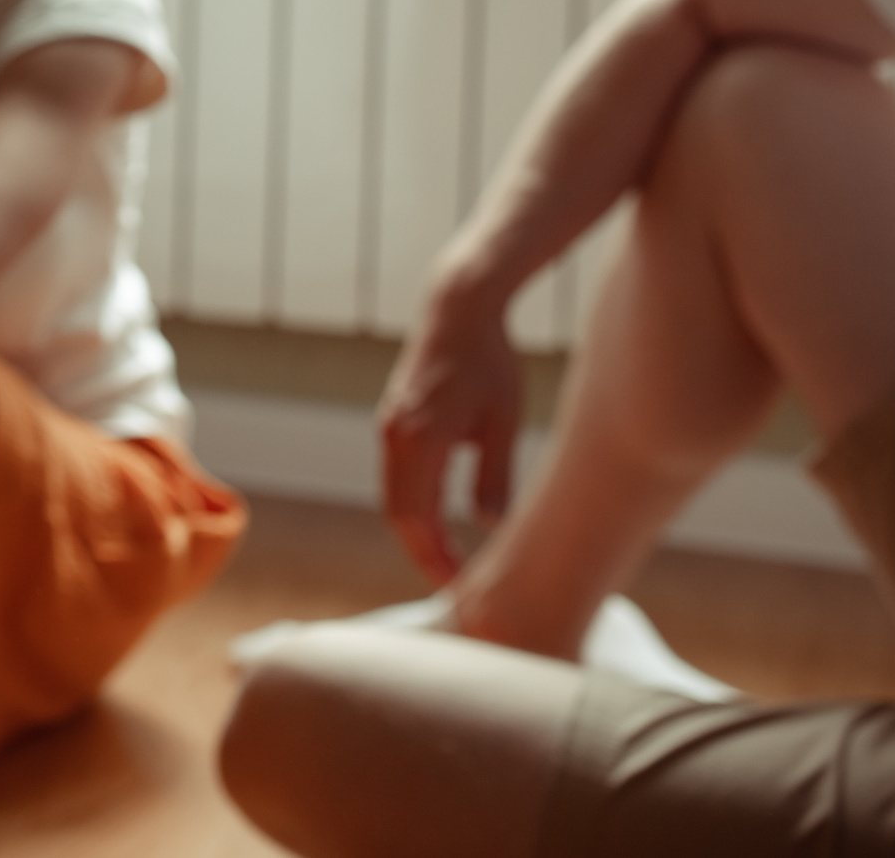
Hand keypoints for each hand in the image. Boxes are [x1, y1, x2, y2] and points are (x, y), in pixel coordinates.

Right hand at [378, 276, 524, 584]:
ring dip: (417, 531)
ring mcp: (390, 428)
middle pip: (398, 514)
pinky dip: (414, 506)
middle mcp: (394, 436)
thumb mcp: (503, 421)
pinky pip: (398, 476)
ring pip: (394, 496)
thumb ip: (494, 476)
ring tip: (448, 561)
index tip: (458, 587)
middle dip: (422, 553)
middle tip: (452, 586)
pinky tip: (440, 521)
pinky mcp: (396, 420)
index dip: (435, 558)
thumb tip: (489, 524)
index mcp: (418, 439)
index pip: (417, 518)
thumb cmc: (490, 359)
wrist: (459, 308)